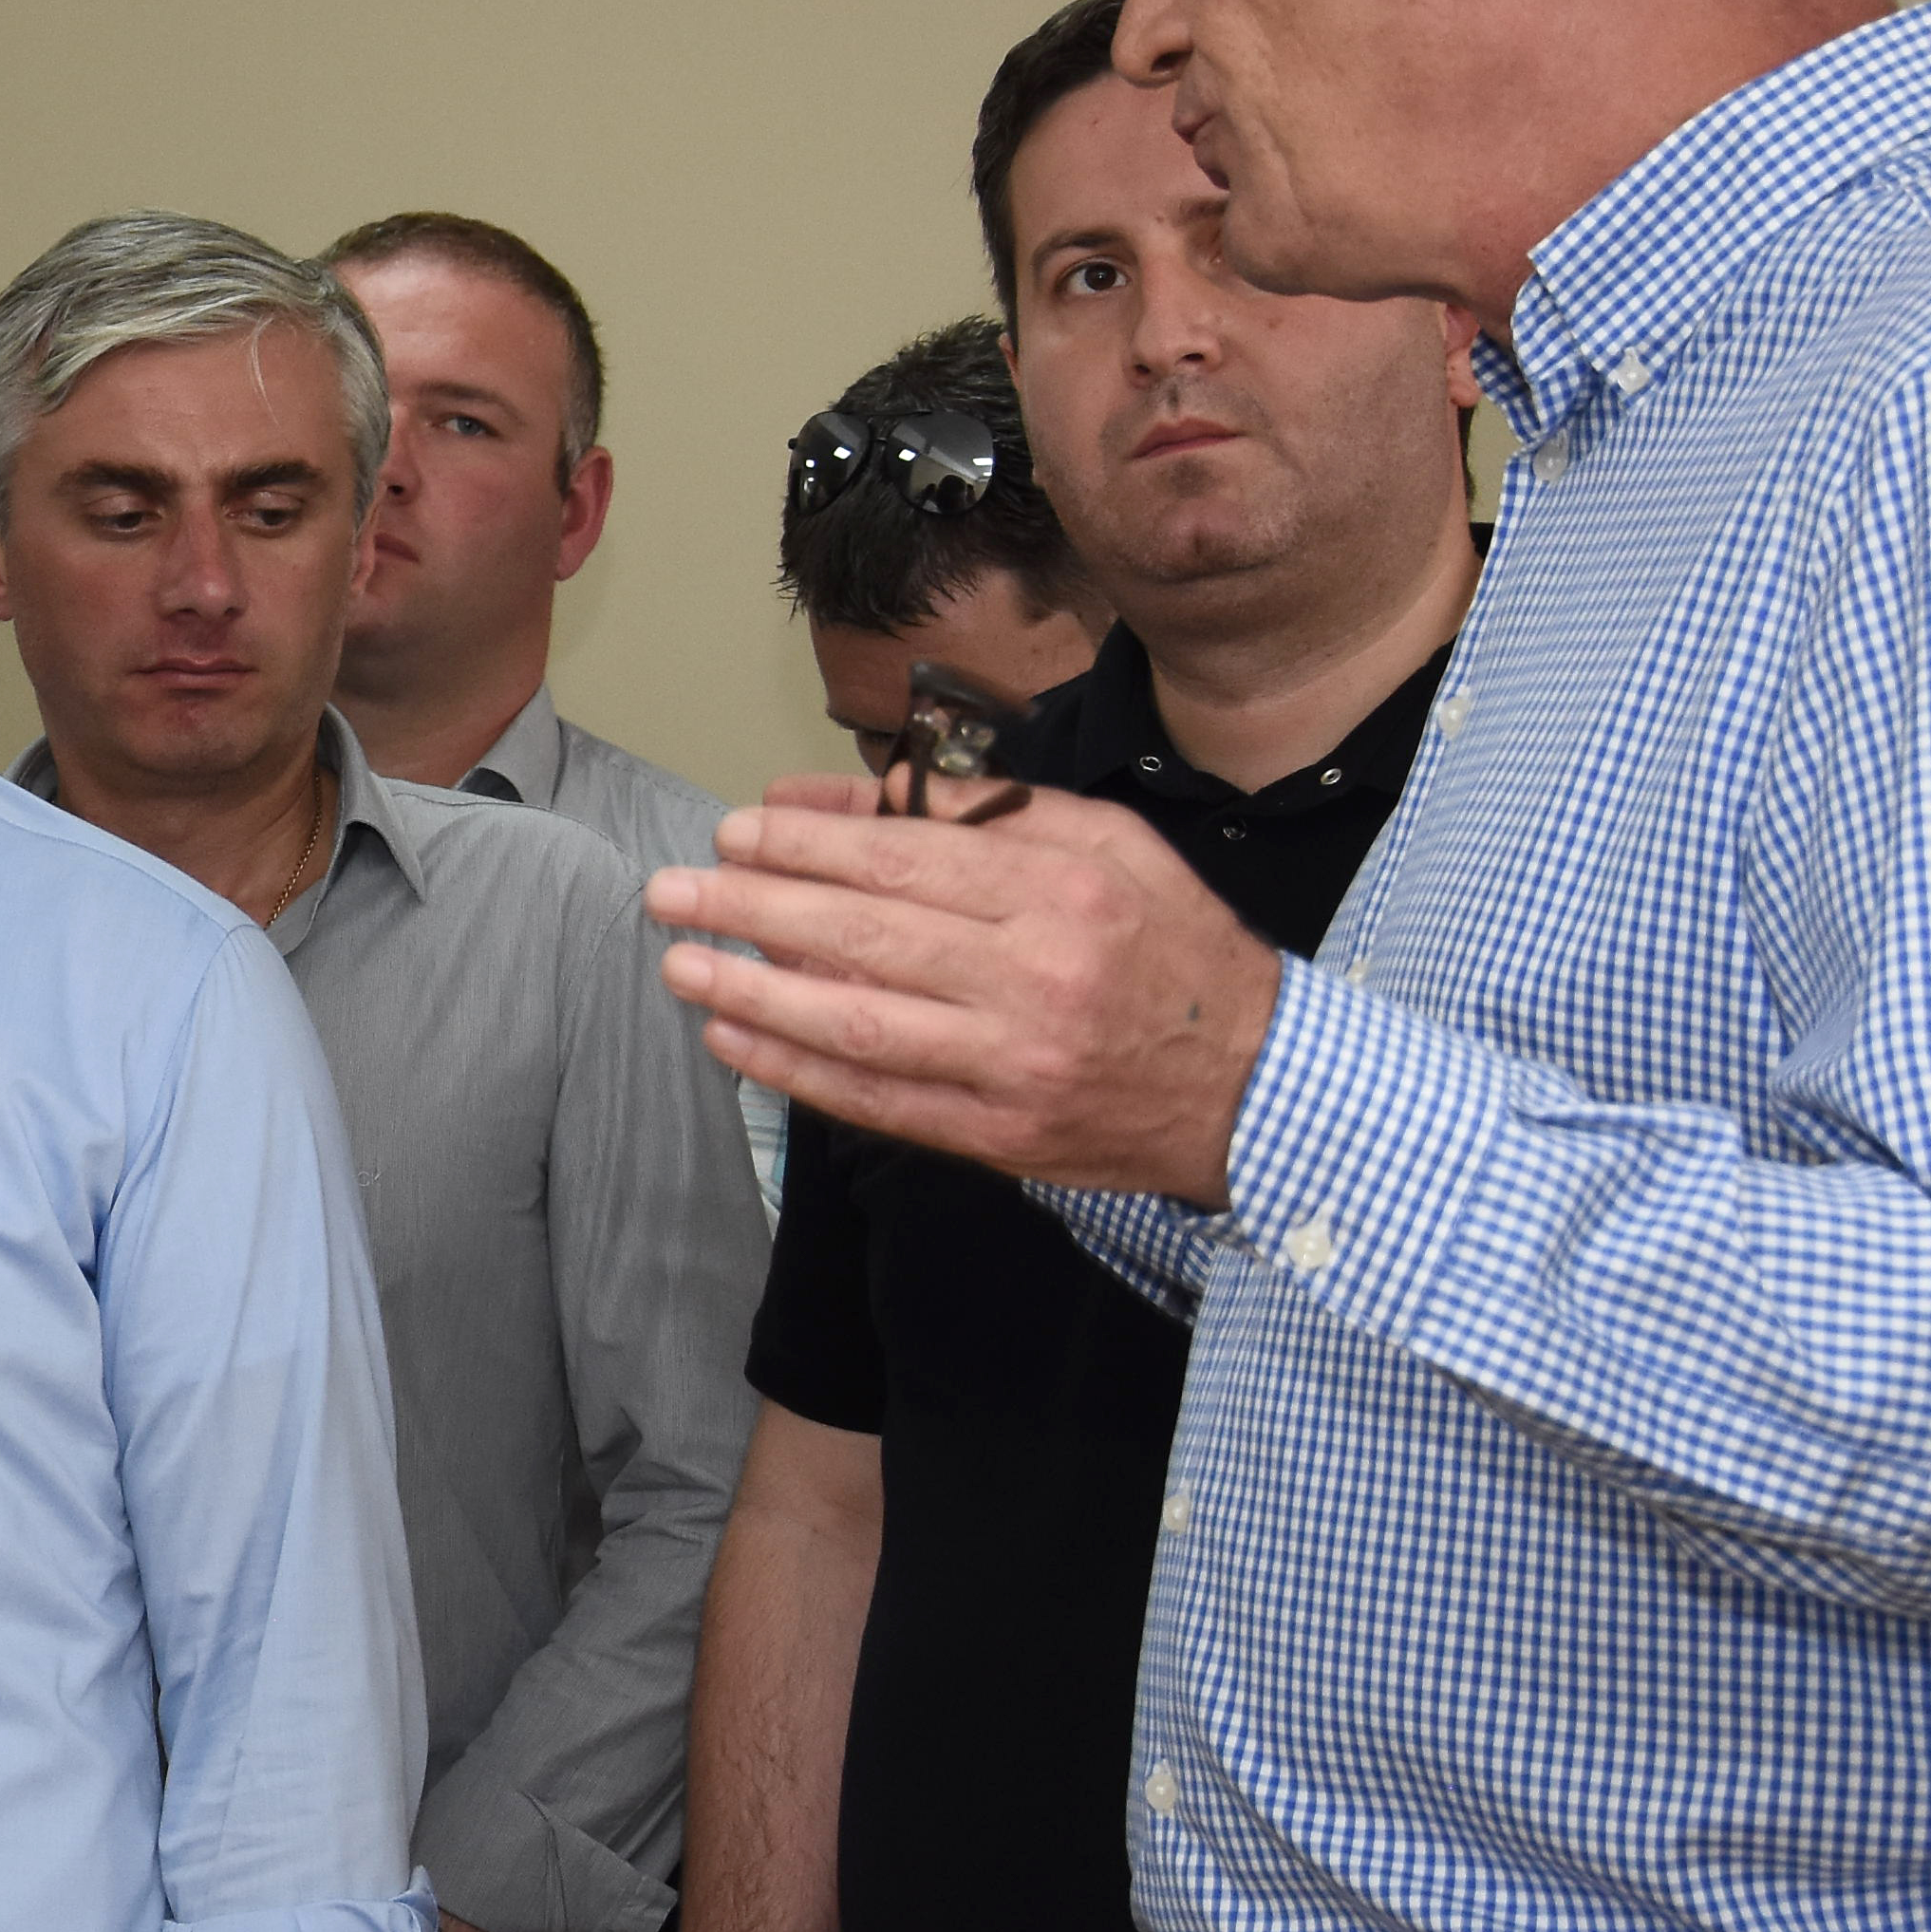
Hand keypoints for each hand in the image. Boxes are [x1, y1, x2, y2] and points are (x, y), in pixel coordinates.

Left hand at [647, 783, 1278, 1201]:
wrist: (1256, 1086)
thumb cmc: (1171, 947)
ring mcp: (1015, 1065)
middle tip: (674, 892)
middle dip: (753, 910)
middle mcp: (1036, 977)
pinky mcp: (1002, 1135)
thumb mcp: (1106, 844)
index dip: (805, 847)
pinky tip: (735, 1036)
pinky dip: (797, 1068)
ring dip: (754, 993)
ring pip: (860, 1024)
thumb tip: (849, 796)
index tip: (736, 833)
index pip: (903, 862)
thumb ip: (980, 812)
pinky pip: (879, 1100)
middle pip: (865, 938)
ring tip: (681, 963)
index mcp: (1063, 890)